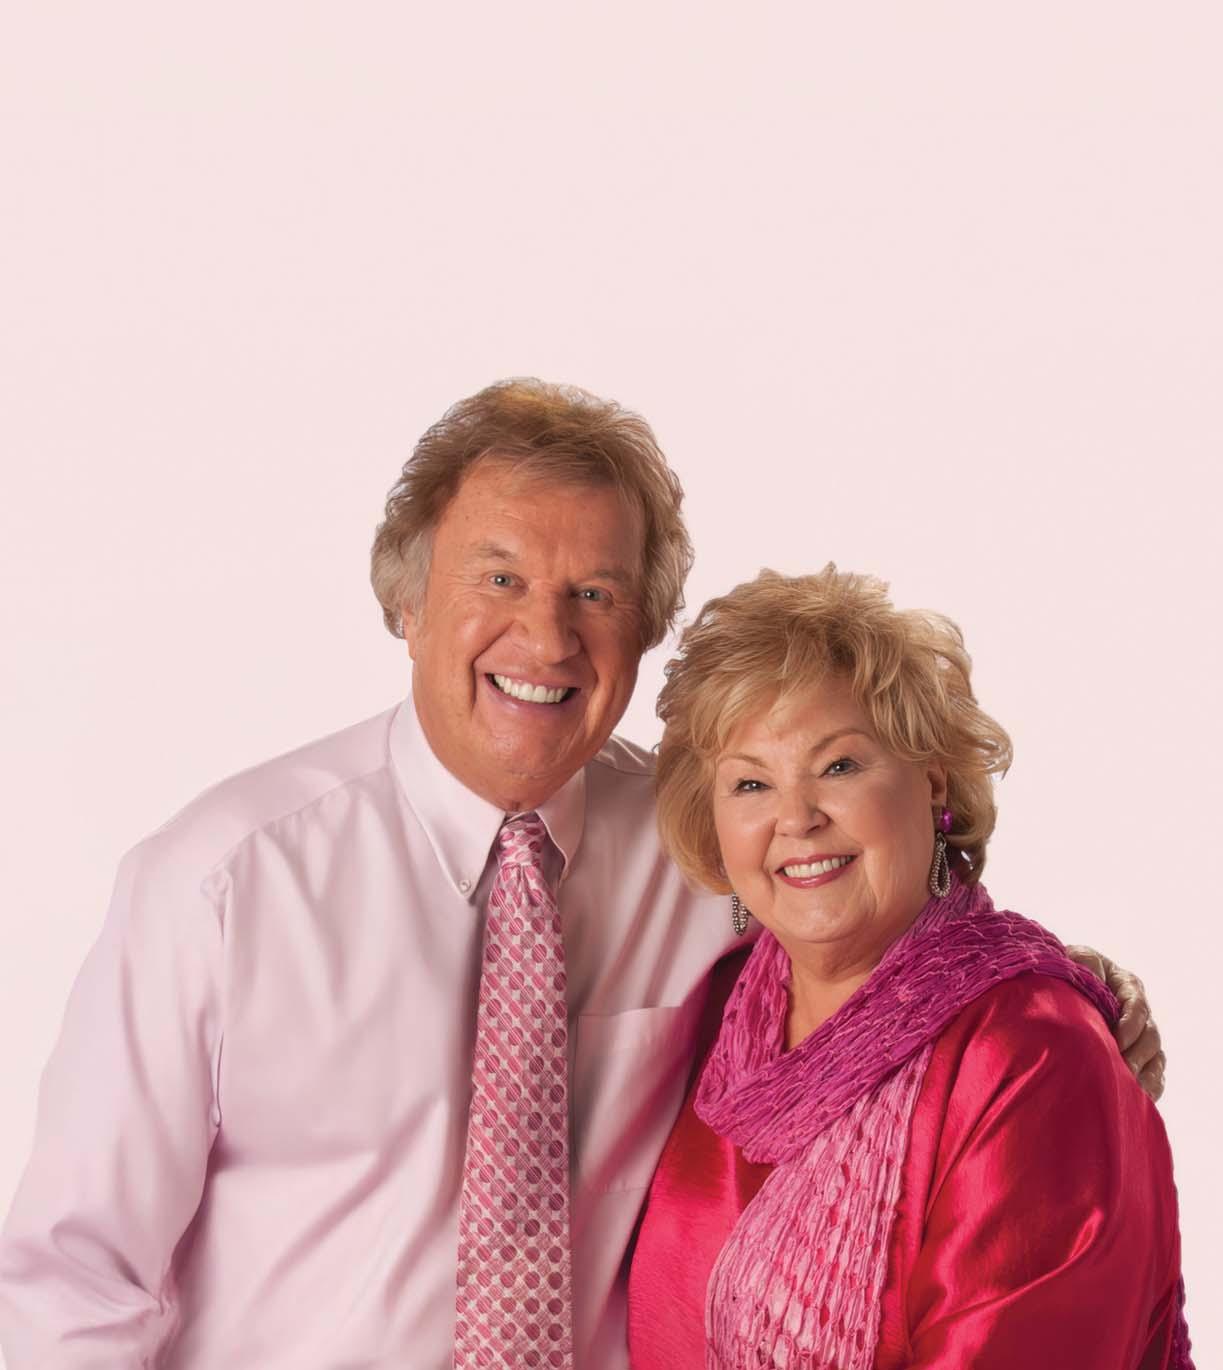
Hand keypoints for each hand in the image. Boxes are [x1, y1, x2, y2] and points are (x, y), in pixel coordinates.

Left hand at [1064, 945, 1164, 1101]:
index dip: (1130, 1025)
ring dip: (1145, 1075)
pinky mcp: (1137, 1057)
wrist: (1058, 985)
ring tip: (1130, 1089)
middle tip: (1122, 1070)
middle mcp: (1139, 1013)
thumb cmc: (1069, 969)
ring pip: (1155, 1058)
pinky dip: (1150, 1087)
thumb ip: (1086, 962)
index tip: (1117, 1041)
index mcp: (1128, 987)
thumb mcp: (1077, 958)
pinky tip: (1138, 1098)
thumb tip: (1094, 975)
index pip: (1138, 1007)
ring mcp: (1140, 1036)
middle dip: (1137, 1055)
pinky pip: (1154, 1075)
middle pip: (1150, 1037)